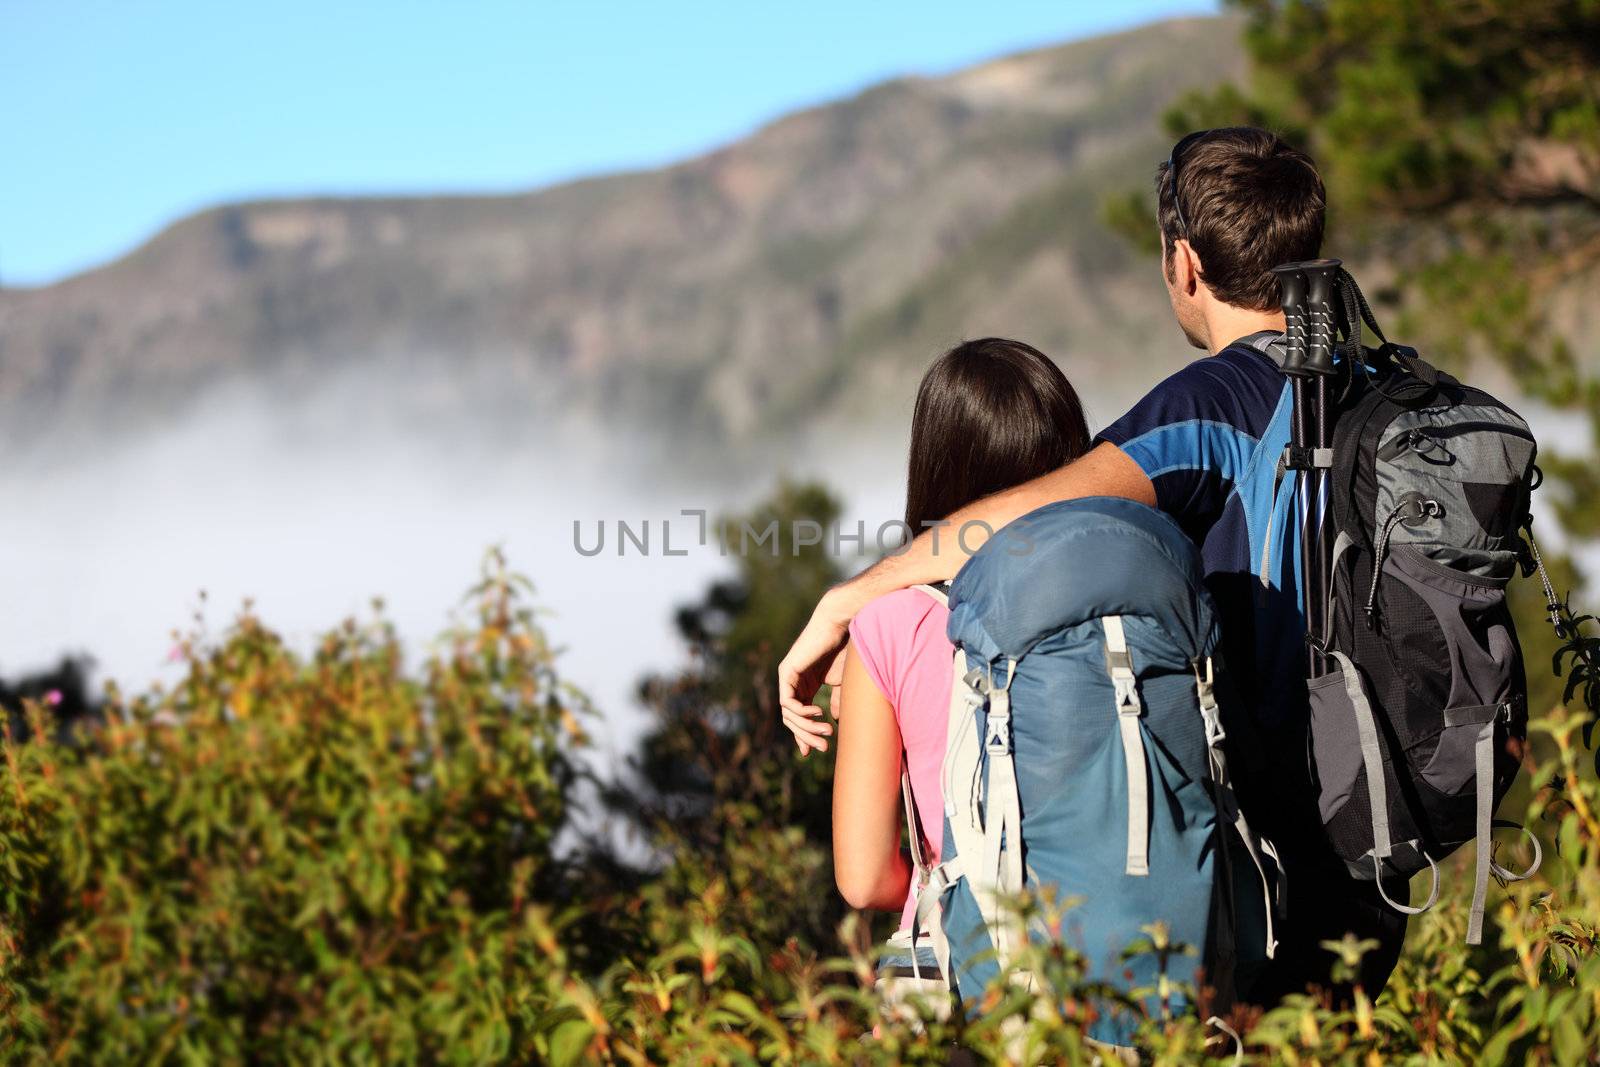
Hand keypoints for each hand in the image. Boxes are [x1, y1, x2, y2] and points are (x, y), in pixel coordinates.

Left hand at [778, 593, 850, 755]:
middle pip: (792, 719)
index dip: (805, 735)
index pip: (799, 717)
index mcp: (805, 685)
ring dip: (807, 728)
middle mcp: (793, 682)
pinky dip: (801, 712)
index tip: (815, 751)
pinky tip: (817, 714)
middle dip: (807, 736)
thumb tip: (834, 721)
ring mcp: (788, 677)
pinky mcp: (786, 672)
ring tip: (826, 732)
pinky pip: (787, 702)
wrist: (843, 627)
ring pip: (789, 714)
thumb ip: (836, 701)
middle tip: (824, 748)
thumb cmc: (846, 650)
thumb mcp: (842, 683)